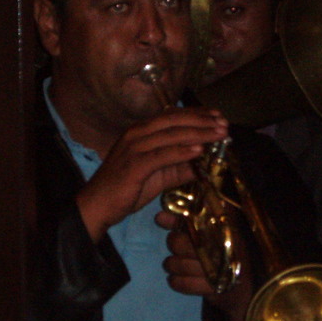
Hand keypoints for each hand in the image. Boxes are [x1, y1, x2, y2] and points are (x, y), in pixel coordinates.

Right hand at [76, 108, 227, 241]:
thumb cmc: (126, 189)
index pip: (172, 116)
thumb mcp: (158, 176)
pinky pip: (162, 154)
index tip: (218, 116)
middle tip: (224, 124)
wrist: (97, 206)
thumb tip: (202, 164)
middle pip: (174, 120)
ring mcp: (134, 147)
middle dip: (202, 121)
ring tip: (218, 134)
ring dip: (198, 133)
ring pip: (171, 135)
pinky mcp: (134, 164)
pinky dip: (182, 151)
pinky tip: (199, 151)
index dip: (197, 114)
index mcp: (141, 132)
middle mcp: (137, 134)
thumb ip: (178, 168)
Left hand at [156, 209, 252, 320]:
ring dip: (171, 265)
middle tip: (175, 248)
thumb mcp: (209, 233)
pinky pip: (186, 285)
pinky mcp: (217, 289)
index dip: (176, 221)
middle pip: (184, 244)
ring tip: (172, 264)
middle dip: (174, 245)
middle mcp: (225, 247)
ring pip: (182, 265)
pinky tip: (174, 279)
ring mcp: (222, 269)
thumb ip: (184, 223)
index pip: (197, 220)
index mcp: (226, 228)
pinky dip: (176, 282)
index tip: (160, 220)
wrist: (246, 288)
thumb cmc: (223, 254)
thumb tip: (160, 216)